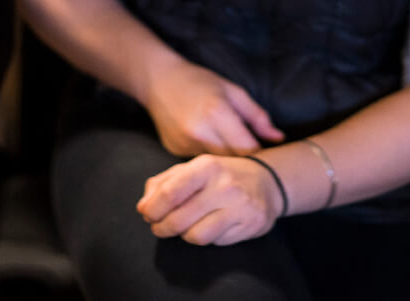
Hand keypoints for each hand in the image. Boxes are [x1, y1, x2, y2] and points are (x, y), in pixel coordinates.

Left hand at [136, 154, 283, 245]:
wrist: (267, 181)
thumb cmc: (220, 174)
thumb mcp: (192, 168)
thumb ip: (164, 182)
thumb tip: (143, 206)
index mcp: (206, 166)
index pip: (171, 192)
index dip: (154, 208)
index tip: (146, 214)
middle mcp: (224, 186)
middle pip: (180, 218)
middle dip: (162, 227)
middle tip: (158, 227)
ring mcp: (239, 207)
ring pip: (197, 236)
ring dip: (183, 235)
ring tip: (183, 227)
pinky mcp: (250, 226)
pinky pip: (217, 242)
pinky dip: (206, 238)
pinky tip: (207, 226)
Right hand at [142, 59, 283, 156]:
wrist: (158, 80)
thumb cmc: (199, 81)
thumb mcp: (232, 91)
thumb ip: (257, 116)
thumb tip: (279, 138)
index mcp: (217, 113)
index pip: (249, 149)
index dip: (262, 155)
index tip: (270, 155)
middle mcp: (200, 132)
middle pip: (234, 161)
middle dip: (246, 162)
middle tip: (255, 157)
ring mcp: (186, 144)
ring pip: (217, 166)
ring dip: (228, 163)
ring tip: (234, 152)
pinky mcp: (176, 152)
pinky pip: (201, 163)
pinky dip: (210, 160)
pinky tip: (211, 147)